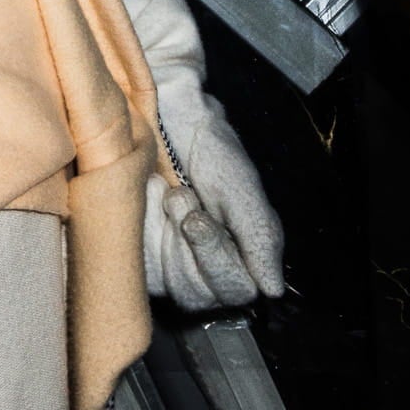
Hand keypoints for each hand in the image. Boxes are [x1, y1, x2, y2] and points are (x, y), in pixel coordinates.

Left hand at [143, 75, 284, 310]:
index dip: (215, 259)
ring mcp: (172, 263)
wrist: (166, 116)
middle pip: (197, 293)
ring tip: (169, 191)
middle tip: (181, 197)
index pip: (235, 289)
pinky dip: (140, 228)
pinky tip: (146, 198)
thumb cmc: (210, 149)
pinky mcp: (141, 253)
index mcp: (242, 255)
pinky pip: (136, 263)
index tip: (198, 219)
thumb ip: (259, 238)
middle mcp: (208, 266)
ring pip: (166, 283)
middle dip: (186, 244)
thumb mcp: (240, 190)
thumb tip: (273, 288)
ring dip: (162, 233)